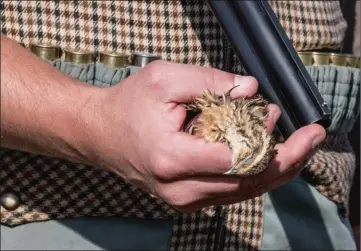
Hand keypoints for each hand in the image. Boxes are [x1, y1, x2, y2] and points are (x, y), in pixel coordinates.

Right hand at [86, 60, 325, 211]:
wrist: (99, 134)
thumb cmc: (126, 107)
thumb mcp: (164, 79)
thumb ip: (210, 81)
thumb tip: (249, 90)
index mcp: (172, 158)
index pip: (235, 158)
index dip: (265, 140)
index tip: (276, 116)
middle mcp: (180, 189)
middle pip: (248, 182)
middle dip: (284, 159)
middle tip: (309, 138)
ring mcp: (183, 200)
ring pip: (243, 193)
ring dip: (272, 169)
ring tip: (293, 145)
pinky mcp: (187, 201)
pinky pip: (231, 193)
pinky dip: (252, 175)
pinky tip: (266, 157)